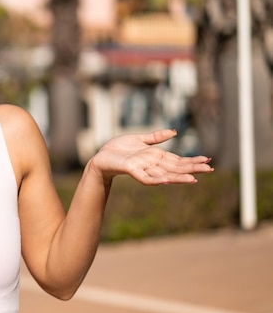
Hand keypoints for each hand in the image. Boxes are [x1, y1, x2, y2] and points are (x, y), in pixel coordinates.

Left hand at [89, 129, 213, 184]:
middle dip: (192, 168)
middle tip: (210, 169)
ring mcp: (143, 168)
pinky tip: (167, 180)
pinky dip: (156, 179)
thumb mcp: (140, 139)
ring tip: (194, 178)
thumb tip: (175, 132)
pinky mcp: (132, 170)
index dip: (192, 160)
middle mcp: (152, 164)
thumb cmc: (119, 149)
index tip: (208, 160)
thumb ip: (156, 137)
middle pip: (176, 168)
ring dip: (179, 177)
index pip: (178, 160)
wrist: (101, 156)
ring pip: (165, 175)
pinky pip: (146, 178)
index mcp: (156, 156)